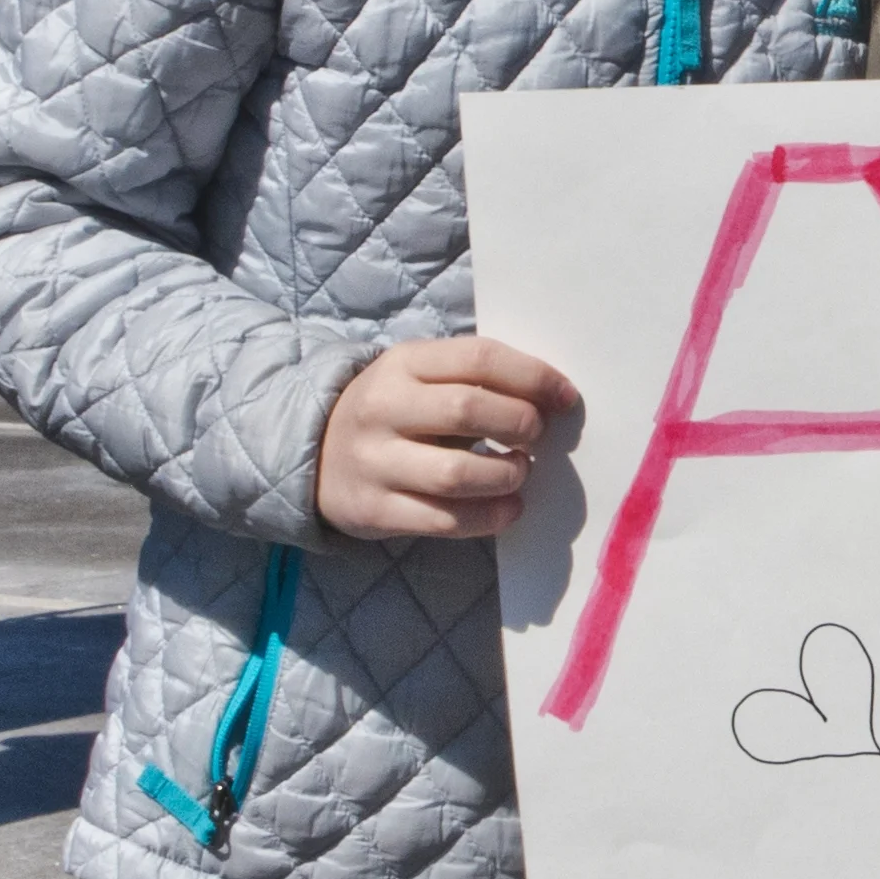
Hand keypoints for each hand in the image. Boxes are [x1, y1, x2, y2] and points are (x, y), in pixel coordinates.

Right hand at [316, 337, 577, 539]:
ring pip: (457, 474)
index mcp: (403, 363)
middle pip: (470, 411)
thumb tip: (554, 398)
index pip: (480, 358)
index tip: (566, 397)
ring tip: (520, 470)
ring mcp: (374, 462)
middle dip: (522, 424)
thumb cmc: (395, 410)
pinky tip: (509, 507)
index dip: (533, 377)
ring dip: (508, 475)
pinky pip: (445, 521)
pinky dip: (490, 517)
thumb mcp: (421, 376)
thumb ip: (476, 379)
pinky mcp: (374, 510)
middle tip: (538, 436)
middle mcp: (383, 408)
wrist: (312, 451)